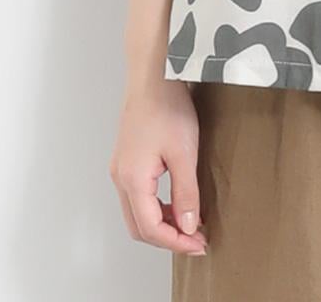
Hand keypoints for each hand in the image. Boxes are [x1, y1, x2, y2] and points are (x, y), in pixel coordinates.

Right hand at [109, 78, 208, 254]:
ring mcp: (121, 168)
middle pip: (139, 226)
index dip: (176, 243)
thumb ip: (186, 193)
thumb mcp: (184, 152)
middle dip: (168, 238)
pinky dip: (157, 206)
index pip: (151, 229)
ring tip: (190, 222)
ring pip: (137, 212)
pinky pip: (138, 196)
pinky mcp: (127, 159)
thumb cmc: (167, 107)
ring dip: (162, 223)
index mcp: (132, 180)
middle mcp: (120, 178)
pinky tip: (178, 200)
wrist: (153, 75)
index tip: (199, 245)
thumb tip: (188, 227)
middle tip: (196, 240)